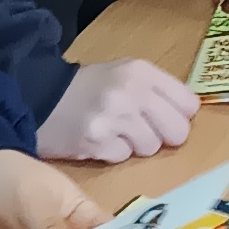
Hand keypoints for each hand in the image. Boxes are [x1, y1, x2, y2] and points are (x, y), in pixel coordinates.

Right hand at [42, 54, 198, 164]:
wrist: (39, 96)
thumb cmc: (89, 87)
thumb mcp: (125, 74)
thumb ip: (157, 90)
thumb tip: (189, 114)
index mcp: (141, 71)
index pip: (189, 104)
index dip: (179, 115)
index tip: (164, 117)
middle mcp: (130, 92)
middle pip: (178, 131)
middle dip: (163, 136)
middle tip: (144, 130)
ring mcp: (113, 118)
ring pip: (151, 147)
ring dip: (136, 145)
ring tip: (116, 132)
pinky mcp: (96, 142)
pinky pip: (123, 157)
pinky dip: (113, 152)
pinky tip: (99, 139)